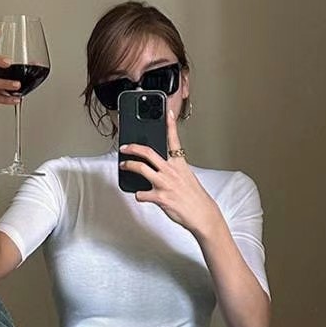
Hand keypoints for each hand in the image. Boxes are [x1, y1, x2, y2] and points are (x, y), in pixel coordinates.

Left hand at [119, 105, 221, 238]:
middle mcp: (171, 171)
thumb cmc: (194, 196)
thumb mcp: (186, 176)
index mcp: (179, 164)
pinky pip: (141, 194)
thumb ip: (172, 169)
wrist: (202, 214)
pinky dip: (138, 195)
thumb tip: (158, 167)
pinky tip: (140, 196)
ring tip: (123, 165)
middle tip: (124, 147)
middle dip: (133, 147)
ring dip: (128, 166)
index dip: (170, 124)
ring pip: (140, 168)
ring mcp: (165, 183)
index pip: (174, 140)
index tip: (167, 112)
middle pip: (148, 152)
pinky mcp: (160, 197)